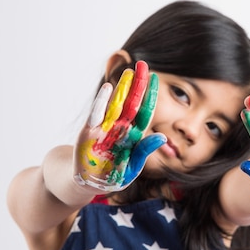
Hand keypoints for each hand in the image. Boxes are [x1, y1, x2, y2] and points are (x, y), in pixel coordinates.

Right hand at [74, 61, 165, 191]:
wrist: (87, 185)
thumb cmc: (112, 177)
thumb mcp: (132, 168)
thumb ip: (144, 151)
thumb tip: (162, 137)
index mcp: (134, 136)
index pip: (145, 112)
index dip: (150, 96)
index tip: (157, 78)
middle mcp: (120, 128)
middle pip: (131, 103)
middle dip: (138, 84)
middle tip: (143, 64)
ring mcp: (105, 128)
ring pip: (115, 104)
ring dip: (122, 88)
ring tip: (129, 71)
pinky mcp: (89, 132)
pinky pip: (97, 114)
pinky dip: (102, 102)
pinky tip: (108, 88)